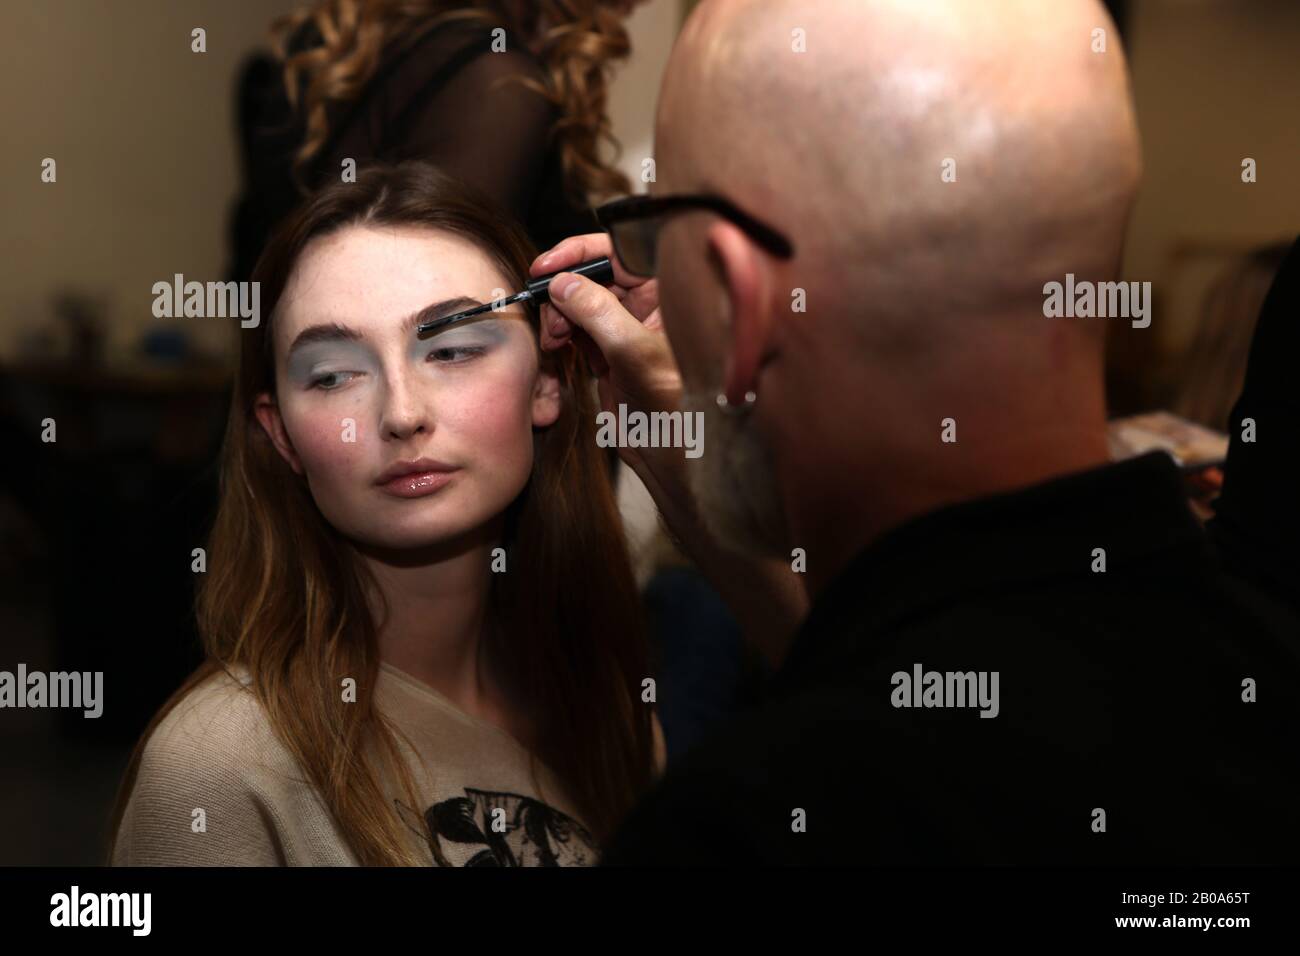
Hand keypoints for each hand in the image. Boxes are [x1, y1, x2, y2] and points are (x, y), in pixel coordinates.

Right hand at [531, 234, 684, 488]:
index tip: (547, 265)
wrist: (669, 455)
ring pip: (579, 302)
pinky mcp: (608, 352)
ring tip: (554, 337)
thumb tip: (563, 283)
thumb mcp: (635, 353)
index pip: (620, 251)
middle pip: (592, 274)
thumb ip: (598, 312)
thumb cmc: (674, 406)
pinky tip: (556, 347)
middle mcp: (647, 305)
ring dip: (558, 315)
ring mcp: (625, 328)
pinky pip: (576, 329)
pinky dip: (560, 334)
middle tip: (550, 312)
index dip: (580, 252)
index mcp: (666, 293)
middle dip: (563, 289)